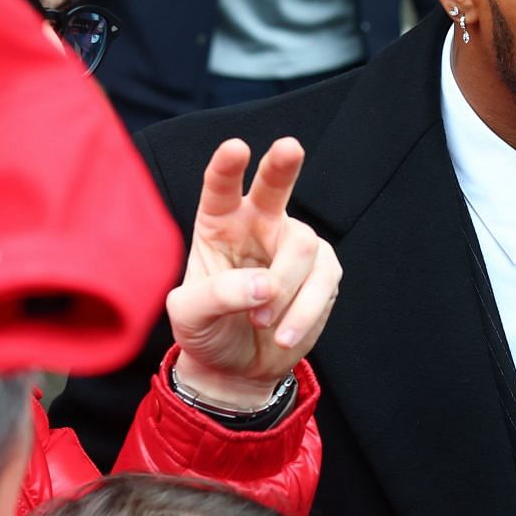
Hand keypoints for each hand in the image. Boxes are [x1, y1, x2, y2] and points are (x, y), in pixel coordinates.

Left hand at [166, 138, 340, 409]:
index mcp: (218, 224)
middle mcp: (258, 225)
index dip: (228, 167)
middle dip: (282, 166)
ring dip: (286, 290)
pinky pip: (324, 281)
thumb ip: (217, 296)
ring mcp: (293, 246)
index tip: (236, 148)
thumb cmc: (206, 331)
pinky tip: (284, 334)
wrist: (236, 367)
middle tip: (289, 148)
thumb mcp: (190, 317)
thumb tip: (264, 286)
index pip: (221, 188)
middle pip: (274, 187)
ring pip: (303, 248)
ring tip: (262, 323)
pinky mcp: (322, 272)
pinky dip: (305, 312)